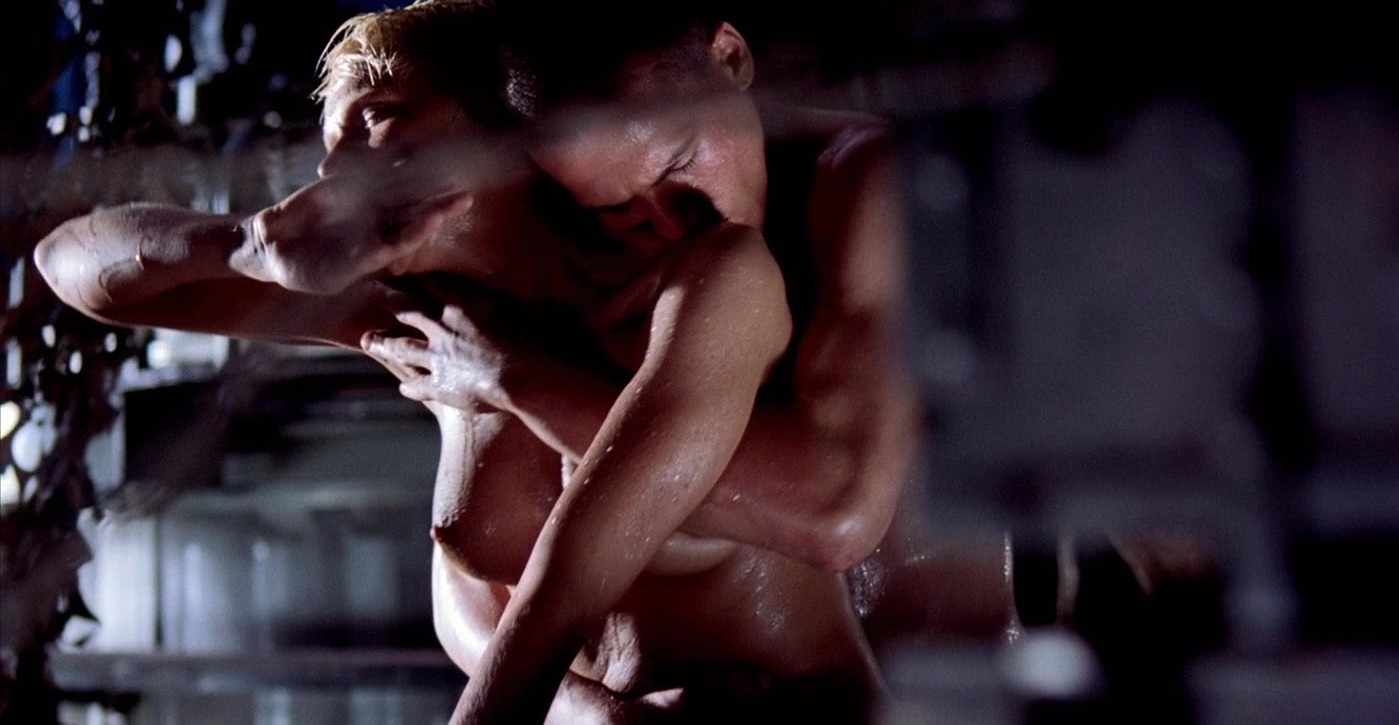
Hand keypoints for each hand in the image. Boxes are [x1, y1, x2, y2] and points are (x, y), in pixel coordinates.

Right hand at [240, 170, 472, 294]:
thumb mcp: (331, 273)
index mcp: (382, 250)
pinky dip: (387, 161)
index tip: (438, 217)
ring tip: (444, 166)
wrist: (274, 247)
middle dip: (439, 203)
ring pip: (398, 188)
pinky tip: (407, 150)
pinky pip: (369, 172)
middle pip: (414, 211)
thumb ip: (360, 260)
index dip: (424, 226)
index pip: (409, 236)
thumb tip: (385, 251)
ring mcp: (366, 205)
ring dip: (421, 178)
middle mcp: (380, 227)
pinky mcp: (347, 185)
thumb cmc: (304, 271)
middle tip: (464, 195)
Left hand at [360, 282, 514, 411]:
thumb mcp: (516, 311)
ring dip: (384, 344)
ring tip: (369, 341)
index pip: (433, 287)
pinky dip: (410, 387)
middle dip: (390, 301)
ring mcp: (437, 358)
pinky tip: (403, 388)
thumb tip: (518, 286)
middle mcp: (442, 329)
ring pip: (402, 348)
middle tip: (372, 291)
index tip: (403, 269)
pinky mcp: (439, 385)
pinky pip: (418, 385)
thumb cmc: (526, 342)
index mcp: (461, 308)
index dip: (417, 278)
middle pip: (408, 312)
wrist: (518, 377)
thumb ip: (504, 301)